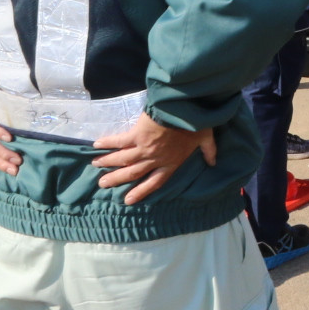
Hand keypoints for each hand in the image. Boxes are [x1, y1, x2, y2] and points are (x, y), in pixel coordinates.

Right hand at [92, 113, 216, 203]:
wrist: (185, 109)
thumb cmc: (196, 123)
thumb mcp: (206, 139)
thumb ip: (209, 152)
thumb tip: (213, 163)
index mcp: (171, 163)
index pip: (154, 182)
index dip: (141, 191)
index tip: (128, 200)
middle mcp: (155, 159)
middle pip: (133, 173)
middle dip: (116, 179)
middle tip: (103, 184)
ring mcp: (144, 148)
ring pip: (123, 160)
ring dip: (108, 163)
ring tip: (95, 166)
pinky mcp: (137, 135)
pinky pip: (119, 142)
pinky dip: (107, 144)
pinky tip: (96, 145)